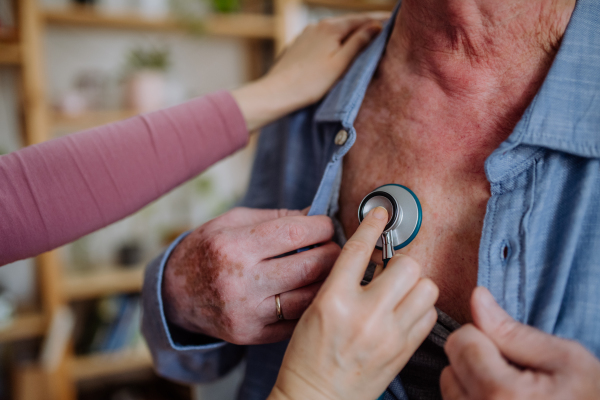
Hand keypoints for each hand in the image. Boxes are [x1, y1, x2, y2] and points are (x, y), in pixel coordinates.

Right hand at [162, 207, 340, 344]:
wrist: (175, 295)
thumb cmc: (208, 250)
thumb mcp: (232, 222)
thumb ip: (275, 217)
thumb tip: (316, 215)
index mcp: (234, 247)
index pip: (294, 234)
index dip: (320, 227)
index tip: (326, 225)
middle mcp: (239, 282)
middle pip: (308, 267)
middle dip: (332, 253)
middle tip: (335, 247)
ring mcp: (247, 313)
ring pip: (308, 298)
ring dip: (328, 281)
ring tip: (330, 269)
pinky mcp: (251, 334)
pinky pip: (296, 320)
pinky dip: (311, 304)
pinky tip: (313, 291)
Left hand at [232, 13, 386, 130]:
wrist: (277, 93)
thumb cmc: (310, 83)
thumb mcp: (340, 64)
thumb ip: (359, 44)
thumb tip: (376, 27)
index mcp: (331, 27)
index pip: (363, 19)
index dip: (381, 21)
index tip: (397, 22)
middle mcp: (318, 25)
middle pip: (349, 23)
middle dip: (367, 26)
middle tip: (386, 30)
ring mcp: (306, 34)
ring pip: (335, 31)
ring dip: (350, 34)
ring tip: (365, 40)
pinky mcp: (299, 45)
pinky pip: (323, 39)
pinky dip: (335, 41)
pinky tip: (339, 50)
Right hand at [270, 207, 438, 399]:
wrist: (316, 398)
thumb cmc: (307, 355)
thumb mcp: (315, 309)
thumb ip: (343, 281)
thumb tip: (372, 257)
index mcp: (334, 300)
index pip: (359, 249)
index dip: (372, 224)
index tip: (381, 213)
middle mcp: (366, 315)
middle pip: (407, 265)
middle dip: (399, 262)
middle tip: (388, 269)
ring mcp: (390, 334)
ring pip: (427, 287)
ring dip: (414, 284)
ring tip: (398, 291)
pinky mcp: (405, 350)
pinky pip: (430, 314)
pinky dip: (420, 307)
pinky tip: (404, 312)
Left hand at [441, 287, 599, 399]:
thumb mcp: (566, 359)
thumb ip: (513, 330)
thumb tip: (477, 297)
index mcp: (502, 393)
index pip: (461, 341)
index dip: (484, 336)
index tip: (512, 352)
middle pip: (450, 366)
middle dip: (476, 361)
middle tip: (516, 376)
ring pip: (451, 390)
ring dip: (474, 385)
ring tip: (512, 396)